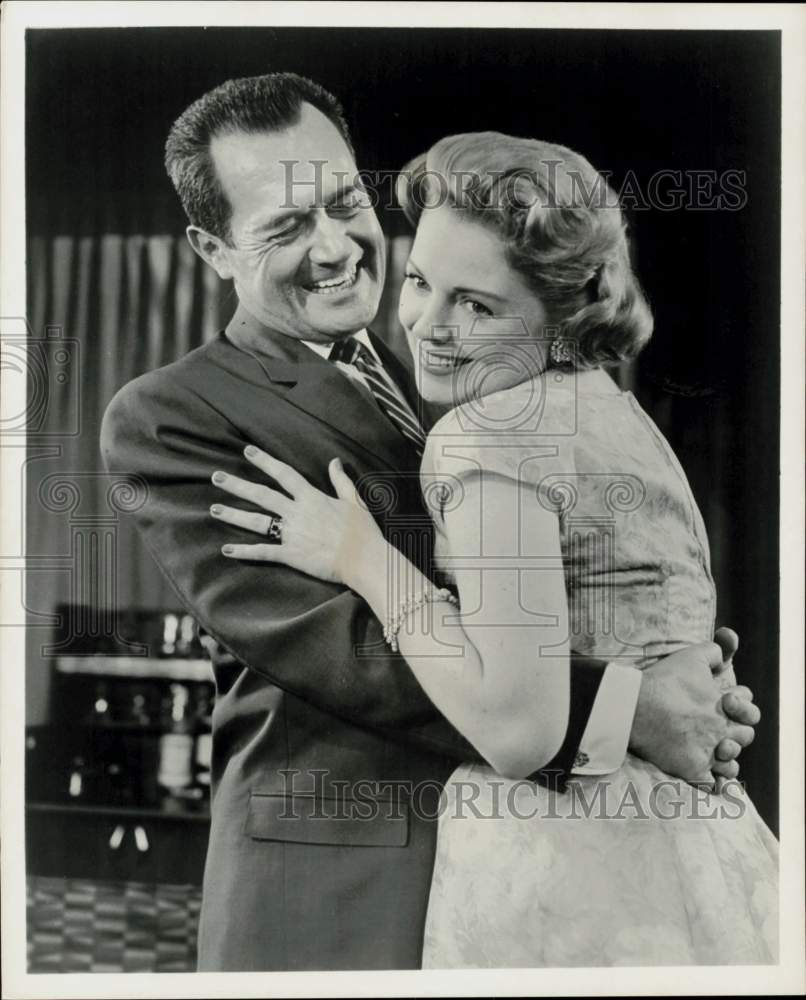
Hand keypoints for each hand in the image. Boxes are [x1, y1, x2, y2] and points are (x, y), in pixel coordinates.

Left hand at [210, 447, 386, 586]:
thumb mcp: (354, 500)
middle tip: (216, 477)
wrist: (364, 559)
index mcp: (312, 497)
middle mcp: (297, 512)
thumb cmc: (362, 531)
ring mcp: (291, 534)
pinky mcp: (290, 555)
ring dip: (234, 514)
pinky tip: (227, 549)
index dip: (265, 461)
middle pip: (261, 495)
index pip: (284, 474)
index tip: (248, 451)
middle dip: (237, 484)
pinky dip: (244, 551)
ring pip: (256, 521)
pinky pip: (262, 552)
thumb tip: (334, 461)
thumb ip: (341, 480)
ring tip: (214, 508)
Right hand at [629, 635, 757, 788]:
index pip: (750, 709)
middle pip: (745, 737)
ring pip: (732, 764)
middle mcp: (721, 731)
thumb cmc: (663, 681)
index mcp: (725, 706)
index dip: (739, 704)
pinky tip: (705, 776)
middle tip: (718, 728)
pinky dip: (712, 782)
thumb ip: (715, 651)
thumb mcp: (692, 656)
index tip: (723, 702)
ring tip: (714, 752)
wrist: (635, 707)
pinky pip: (713, 784)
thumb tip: (729, 643)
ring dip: (726, 758)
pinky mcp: (693, 770)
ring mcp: (708, 753)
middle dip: (735, 731)